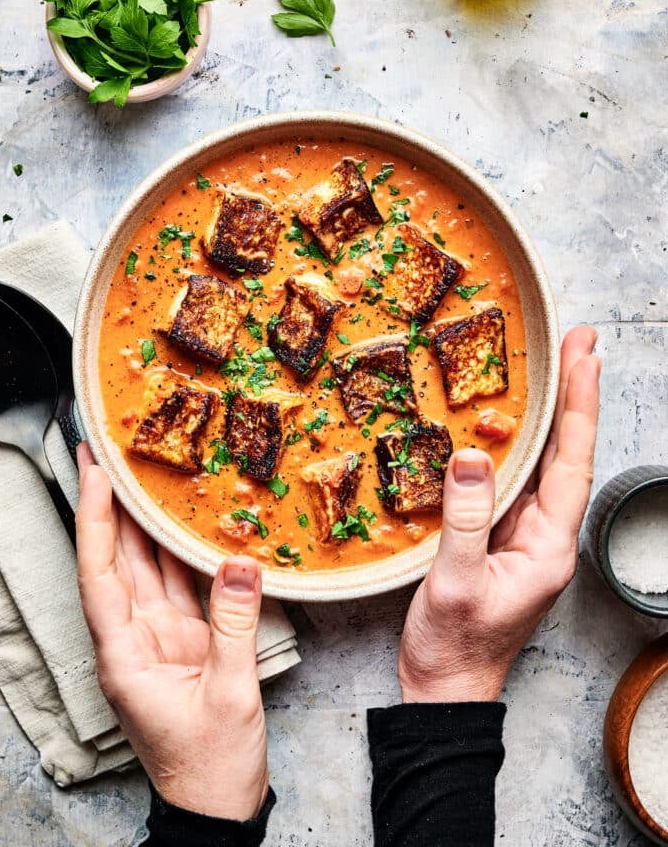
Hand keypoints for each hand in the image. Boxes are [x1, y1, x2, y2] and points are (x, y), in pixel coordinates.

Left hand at [76, 444, 268, 819]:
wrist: (216, 809)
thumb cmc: (210, 766)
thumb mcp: (228, 695)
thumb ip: (235, 625)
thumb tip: (242, 562)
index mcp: (124, 656)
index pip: (99, 574)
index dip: (94, 520)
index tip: (95, 473)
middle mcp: (133, 640)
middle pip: (116, 562)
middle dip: (109, 507)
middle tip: (108, 454)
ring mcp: (159, 638)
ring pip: (147, 568)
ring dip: (143, 523)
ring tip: (145, 473)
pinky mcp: (186, 642)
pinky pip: (181, 587)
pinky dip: (184, 554)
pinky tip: (189, 522)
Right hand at [398, 325, 600, 702]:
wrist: (445, 688)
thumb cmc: (455, 646)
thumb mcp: (456, 582)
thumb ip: (466, 520)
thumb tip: (470, 455)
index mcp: (549, 546)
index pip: (572, 462)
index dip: (579, 405)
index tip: (584, 357)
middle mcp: (546, 535)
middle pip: (567, 453)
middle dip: (574, 394)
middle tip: (577, 341)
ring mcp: (525, 536)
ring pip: (543, 463)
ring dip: (550, 413)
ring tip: (552, 365)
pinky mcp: (501, 538)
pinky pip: (514, 481)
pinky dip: (516, 443)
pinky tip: (508, 422)